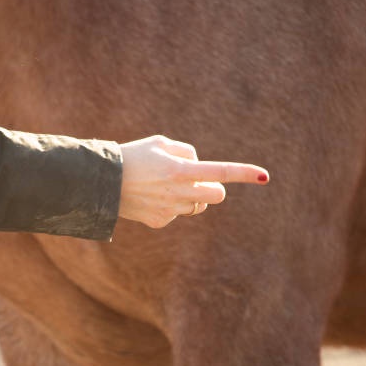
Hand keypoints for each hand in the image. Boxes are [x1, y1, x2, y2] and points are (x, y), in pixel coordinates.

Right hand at [118, 135, 268, 228]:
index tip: (265, 176)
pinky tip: (151, 198)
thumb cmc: (132, 157)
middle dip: (212, 188)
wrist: (100, 182)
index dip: (244, 173)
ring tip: (166, 187)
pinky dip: (170, 206)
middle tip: (196, 180)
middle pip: (216, 195)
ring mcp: (170, 210)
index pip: (220, 172)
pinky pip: (177, 214)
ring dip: (192, 197)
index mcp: (180, 169)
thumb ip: (186, 152)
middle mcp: (178, 192)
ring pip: (198, 206)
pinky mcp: (160, 222)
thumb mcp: (159, 143)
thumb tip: (199, 166)